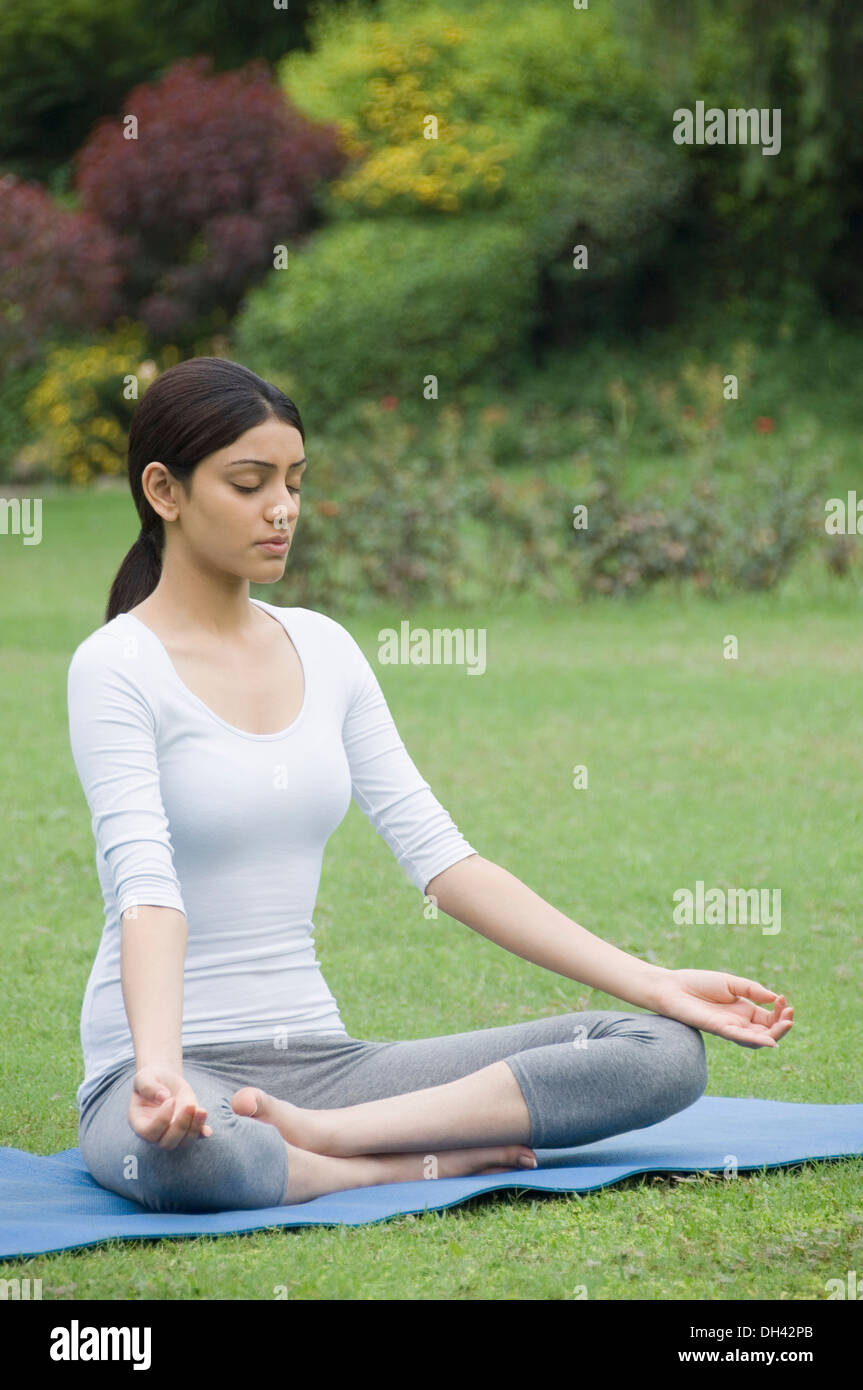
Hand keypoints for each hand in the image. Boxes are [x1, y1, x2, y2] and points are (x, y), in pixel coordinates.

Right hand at [129, 1066, 212, 1148]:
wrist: (163, 1080)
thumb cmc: (150, 1080)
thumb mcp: (144, 1078)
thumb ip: (148, 1087)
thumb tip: (163, 1098)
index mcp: (140, 1124)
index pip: (149, 1132)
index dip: (162, 1120)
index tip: (171, 1100)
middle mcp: (156, 1134)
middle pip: (167, 1143)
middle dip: (180, 1126)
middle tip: (189, 1105)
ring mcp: (173, 1132)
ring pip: (184, 1143)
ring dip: (194, 1129)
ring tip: (202, 1111)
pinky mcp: (188, 1127)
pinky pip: (196, 1136)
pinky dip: (202, 1134)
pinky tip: (207, 1130)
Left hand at [649, 969, 793, 1048]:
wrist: (672, 987)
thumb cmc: (698, 983)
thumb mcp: (731, 983)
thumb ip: (752, 990)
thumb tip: (775, 998)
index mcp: (743, 1010)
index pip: (768, 1018)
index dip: (779, 1012)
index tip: (784, 1000)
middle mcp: (738, 1022)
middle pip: (766, 1032)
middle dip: (781, 1026)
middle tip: (790, 1016)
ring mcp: (728, 1027)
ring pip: (756, 1040)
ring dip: (774, 1035)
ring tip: (787, 1025)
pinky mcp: (717, 1029)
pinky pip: (738, 1037)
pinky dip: (755, 1040)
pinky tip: (770, 1040)